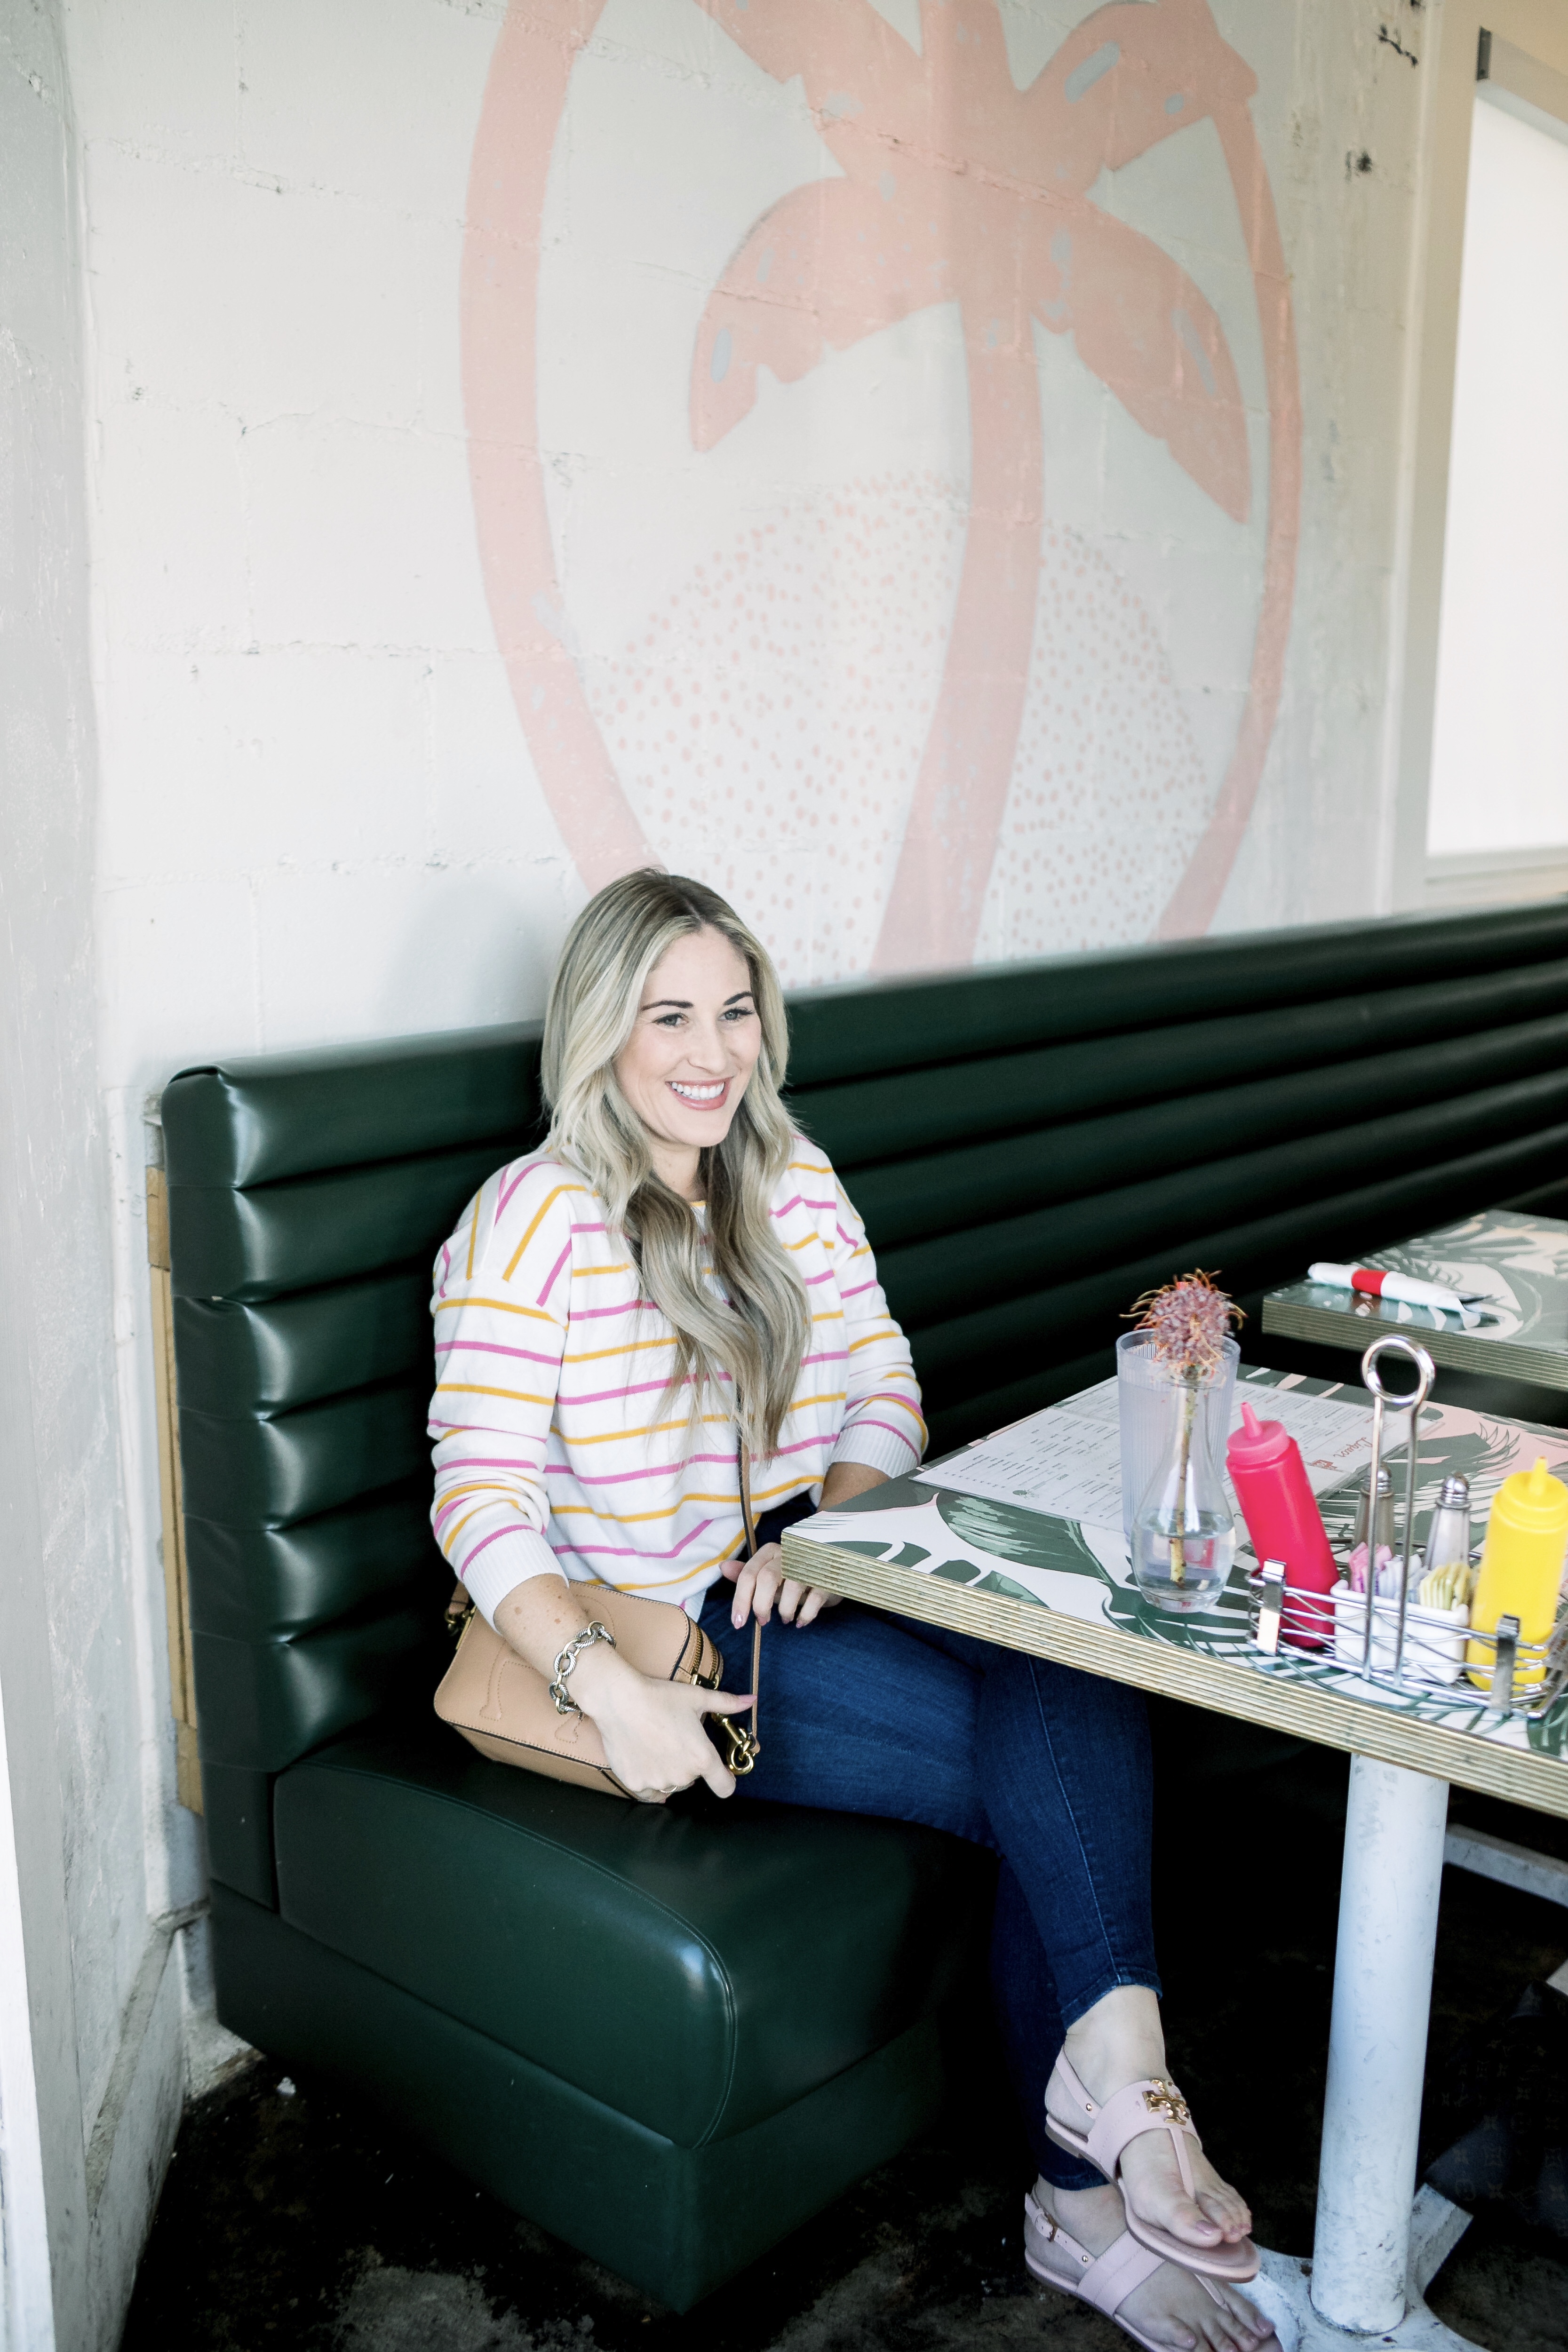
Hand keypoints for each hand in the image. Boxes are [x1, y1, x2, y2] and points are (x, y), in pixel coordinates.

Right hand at [571, 1645, 752, 1804]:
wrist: (620, 1700)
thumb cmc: (660, 1697)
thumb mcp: (698, 1697)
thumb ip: (727, 1703)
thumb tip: (751, 1700)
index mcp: (702, 1758)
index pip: (725, 1787)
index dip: (725, 1780)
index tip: (719, 1772)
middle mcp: (683, 1776)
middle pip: (693, 1781)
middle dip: (688, 1765)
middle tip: (675, 1741)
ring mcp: (658, 1782)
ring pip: (671, 1785)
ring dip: (668, 1772)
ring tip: (656, 1746)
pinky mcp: (636, 1784)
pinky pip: (649, 1792)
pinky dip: (649, 1780)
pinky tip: (644, 1759)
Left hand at [722, 1539, 841, 1628]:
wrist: (830, 1572)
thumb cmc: (793, 1576)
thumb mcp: (768, 1575)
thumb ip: (747, 1574)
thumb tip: (723, 1567)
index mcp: (770, 1551)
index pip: (749, 1573)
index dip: (741, 1599)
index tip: (738, 1622)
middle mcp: (789, 1554)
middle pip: (768, 1578)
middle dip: (761, 1605)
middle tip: (762, 1622)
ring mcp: (810, 1565)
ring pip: (791, 1587)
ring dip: (785, 1611)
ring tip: (786, 1619)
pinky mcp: (827, 1578)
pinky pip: (814, 1599)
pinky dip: (805, 1615)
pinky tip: (801, 1621)